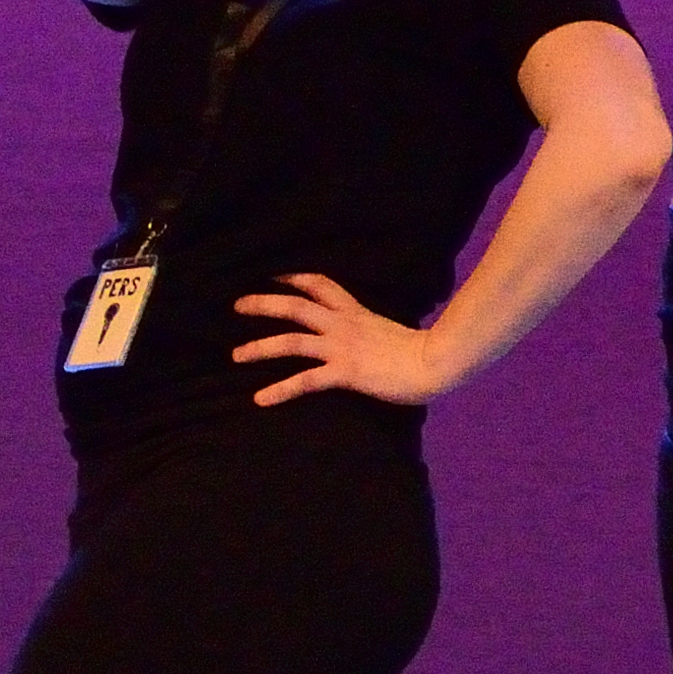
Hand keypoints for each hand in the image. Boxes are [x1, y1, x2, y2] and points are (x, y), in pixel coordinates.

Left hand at [233, 274, 454, 406]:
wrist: (436, 362)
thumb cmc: (422, 350)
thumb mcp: (389, 330)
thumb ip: (371, 329)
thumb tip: (364, 335)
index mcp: (355, 312)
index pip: (320, 284)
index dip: (292, 277)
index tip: (271, 274)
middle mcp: (343, 325)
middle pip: (296, 306)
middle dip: (263, 304)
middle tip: (237, 305)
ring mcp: (342, 348)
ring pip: (292, 341)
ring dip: (260, 347)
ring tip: (236, 355)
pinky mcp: (345, 372)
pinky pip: (306, 380)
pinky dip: (280, 390)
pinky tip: (260, 399)